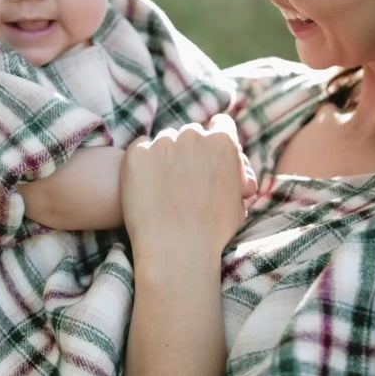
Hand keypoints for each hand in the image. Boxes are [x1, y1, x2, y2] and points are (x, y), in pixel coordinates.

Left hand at [121, 114, 256, 265]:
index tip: (210, 154)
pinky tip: (146, 186)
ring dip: (166, 157)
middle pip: (192, 133)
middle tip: (186, 178)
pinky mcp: (136, 154)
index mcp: (223, 143)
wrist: (176, 250)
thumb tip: (233, 169)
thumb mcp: (238, 201)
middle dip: (191, 151)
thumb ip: (234, 176)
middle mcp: (194, 136)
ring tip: (165, 189)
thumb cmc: (212, 233)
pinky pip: (141, 149)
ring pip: (165, 141)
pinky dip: (143, 164)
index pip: (221, 125)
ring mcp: (162, 143)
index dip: (217, 139)